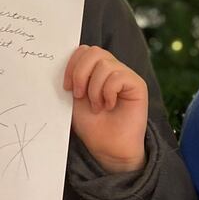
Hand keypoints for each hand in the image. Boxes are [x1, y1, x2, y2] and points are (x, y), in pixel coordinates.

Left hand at [63, 45, 147, 172]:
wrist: (107, 149)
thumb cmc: (92, 125)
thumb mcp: (75, 99)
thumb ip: (72, 79)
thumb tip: (61, 62)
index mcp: (96, 70)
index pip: (84, 50)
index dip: (72, 64)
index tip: (66, 87)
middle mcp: (112, 69)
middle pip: (94, 51)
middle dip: (80, 73)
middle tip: (79, 95)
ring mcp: (125, 76)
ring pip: (105, 64)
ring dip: (94, 88)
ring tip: (97, 106)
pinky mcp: (137, 85)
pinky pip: (118, 76)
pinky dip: (108, 93)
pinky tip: (109, 106)